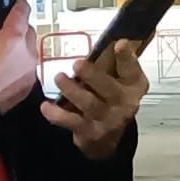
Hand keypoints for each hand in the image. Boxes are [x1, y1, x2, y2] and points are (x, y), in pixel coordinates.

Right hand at [0, 2, 37, 114]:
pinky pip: (29, 68)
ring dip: (21, 49)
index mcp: (12, 39)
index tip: (21, 3)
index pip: (21, 14)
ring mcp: (30, 71)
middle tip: (6, 32)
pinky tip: (7, 69)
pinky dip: (21, 65)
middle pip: (29, 33)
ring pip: (30, 52)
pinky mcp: (29, 85)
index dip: (21, 7)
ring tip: (4, 53)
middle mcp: (27, 54)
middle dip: (20, 30)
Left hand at [43, 38, 149, 157]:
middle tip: (77, 64)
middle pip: (109, 89)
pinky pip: (71, 122)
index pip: (132, 70)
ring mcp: (107, 120)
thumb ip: (112, 64)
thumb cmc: (111, 100)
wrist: (109, 138)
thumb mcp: (119, 82)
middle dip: (93, 75)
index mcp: (133, 86)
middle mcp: (124, 104)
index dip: (127, 57)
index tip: (119, 43)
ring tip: (59, 78)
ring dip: (72, 90)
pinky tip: (46, 106)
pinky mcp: (89, 132)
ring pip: (90, 104)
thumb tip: (101, 43)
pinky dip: (57, 114)